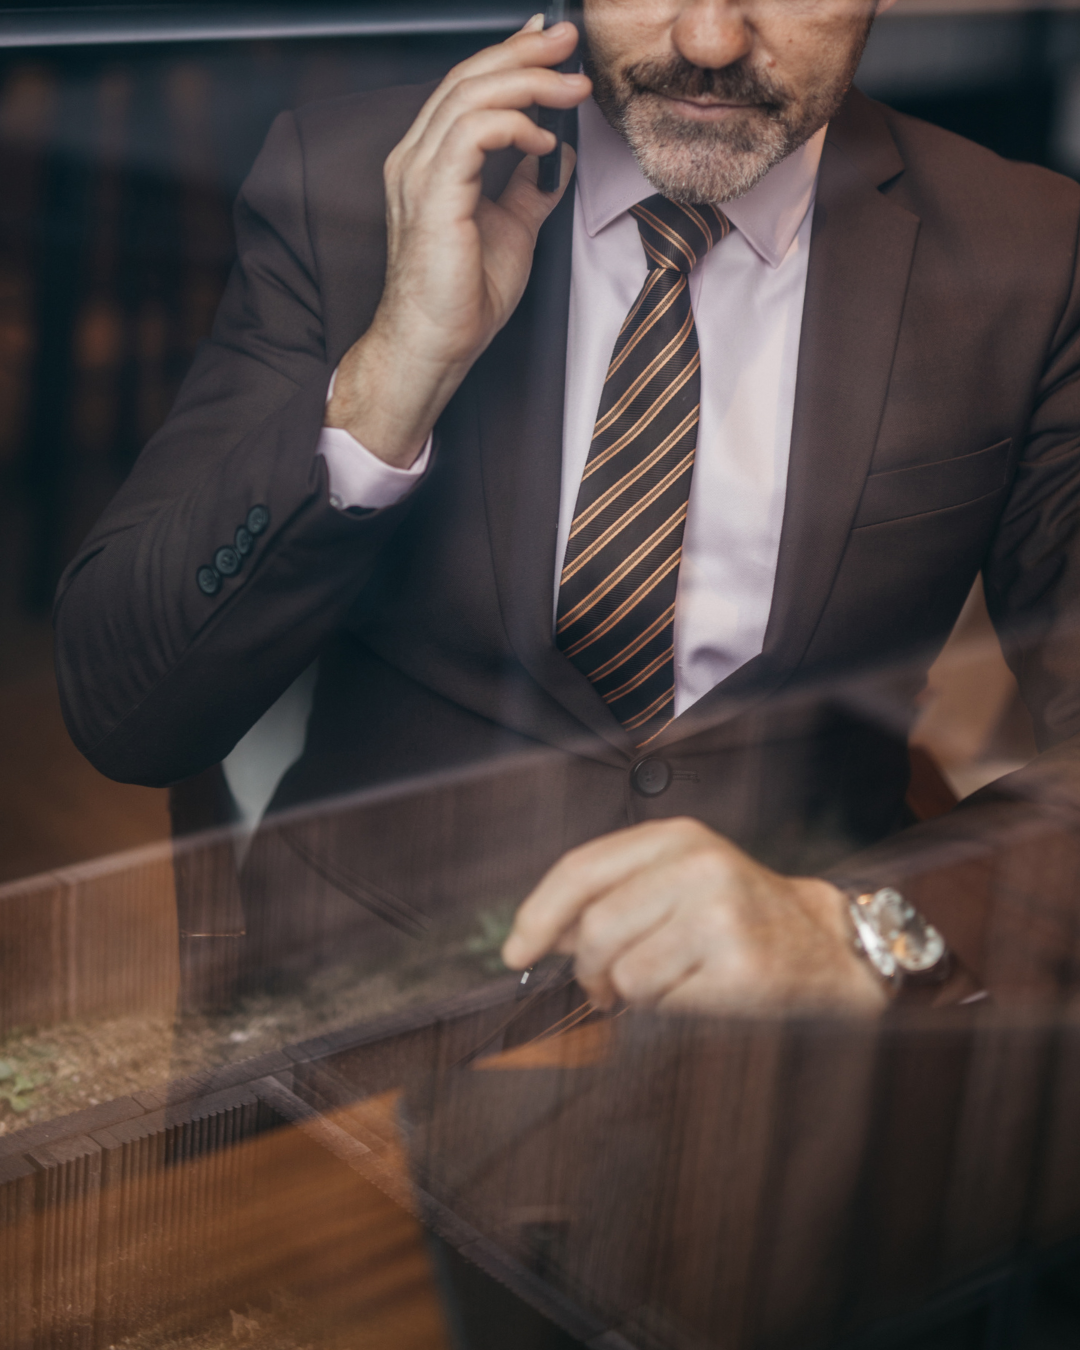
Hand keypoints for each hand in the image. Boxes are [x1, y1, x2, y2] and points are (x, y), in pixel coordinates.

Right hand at [326, 16, 590, 466]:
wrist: (435, 345)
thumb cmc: (462, 300)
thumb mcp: (513, 229)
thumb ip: (531, 188)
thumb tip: (558, 155)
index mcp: (430, 161)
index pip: (468, 88)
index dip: (510, 55)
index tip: (553, 44)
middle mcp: (416, 157)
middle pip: (469, 77)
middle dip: (524, 51)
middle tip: (568, 40)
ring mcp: (419, 172)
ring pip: (473, 95)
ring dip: (530, 82)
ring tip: (572, 86)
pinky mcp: (433, 194)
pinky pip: (475, 133)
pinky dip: (515, 125)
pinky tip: (543, 140)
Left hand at [502, 819, 887, 1015]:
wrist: (827, 951)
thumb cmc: (738, 920)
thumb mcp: (678, 884)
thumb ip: (612, 896)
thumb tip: (541, 936)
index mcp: (678, 837)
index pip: (583, 869)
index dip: (539, 913)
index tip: (516, 952)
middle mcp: (700, 865)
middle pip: (596, 928)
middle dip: (587, 970)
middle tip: (602, 988)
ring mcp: (722, 913)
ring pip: (624, 971)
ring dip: (628, 994)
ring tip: (659, 987)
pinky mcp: (739, 965)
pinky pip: (662, 1003)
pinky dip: (664, 1010)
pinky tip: (695, 994)